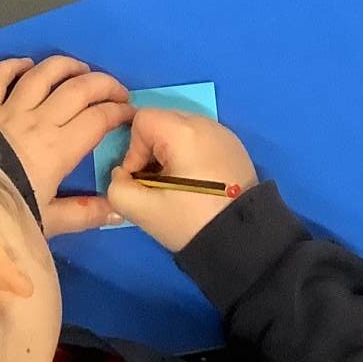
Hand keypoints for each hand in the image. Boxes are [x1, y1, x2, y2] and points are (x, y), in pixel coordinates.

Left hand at [0, 56, 132, 236]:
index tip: (131, 113)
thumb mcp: (49, 221)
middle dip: (103, 84)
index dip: (119, 112)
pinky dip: (14, 65)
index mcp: (59, 148)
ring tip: (81, 69)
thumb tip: (119, 211)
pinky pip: (0, 77)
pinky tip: (27, 64)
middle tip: (117, 90)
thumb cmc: (7, 215)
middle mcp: (38, 120)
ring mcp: (9, 110)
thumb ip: (85, 214)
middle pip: (78, 89)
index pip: (98, 118)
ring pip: (43, 75)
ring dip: (66, 66)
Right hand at [107, 108, 257, 253]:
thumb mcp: (145, 211)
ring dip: (170, 154)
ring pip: (180, 130)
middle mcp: (205, 122)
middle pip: (162, 122)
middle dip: (151, 151)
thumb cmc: (192, 222)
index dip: (133, 150)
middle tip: (158, 185)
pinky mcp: (234, 145)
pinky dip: (190, 155)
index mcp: (183, 132)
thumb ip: (118, 188)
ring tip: (177, 187)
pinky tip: (196, 184)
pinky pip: (200, 139)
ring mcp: (222, 132)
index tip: (143, 179)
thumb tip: (121, 174)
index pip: (142, 120)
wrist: (244, 240)